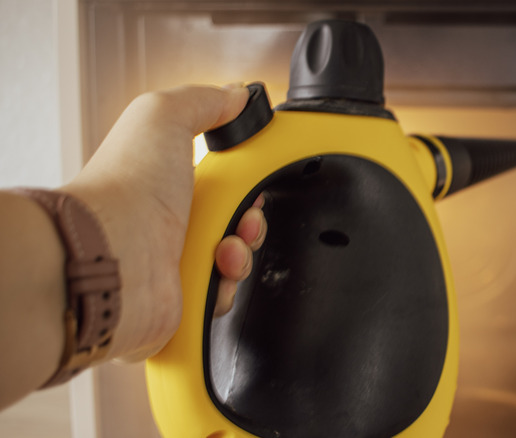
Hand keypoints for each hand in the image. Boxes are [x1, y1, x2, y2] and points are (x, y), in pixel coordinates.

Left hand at [62, 84, 263, 360]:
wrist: (109, 259)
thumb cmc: (124, 191)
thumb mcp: (161, 116)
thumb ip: (203, 101)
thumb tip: (234, 96)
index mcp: (168, 181)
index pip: (223, 179)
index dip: (246, 179)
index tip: (254, 175)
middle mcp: (171, 222)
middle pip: (237, 222)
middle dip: (252, 219)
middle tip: (245, 216)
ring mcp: (175, 263)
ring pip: (236, 261)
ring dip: (242, 253)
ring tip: (224, 249)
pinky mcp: (181, 300)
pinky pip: (223, 297)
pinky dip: (225, 287)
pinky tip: (212, 274)